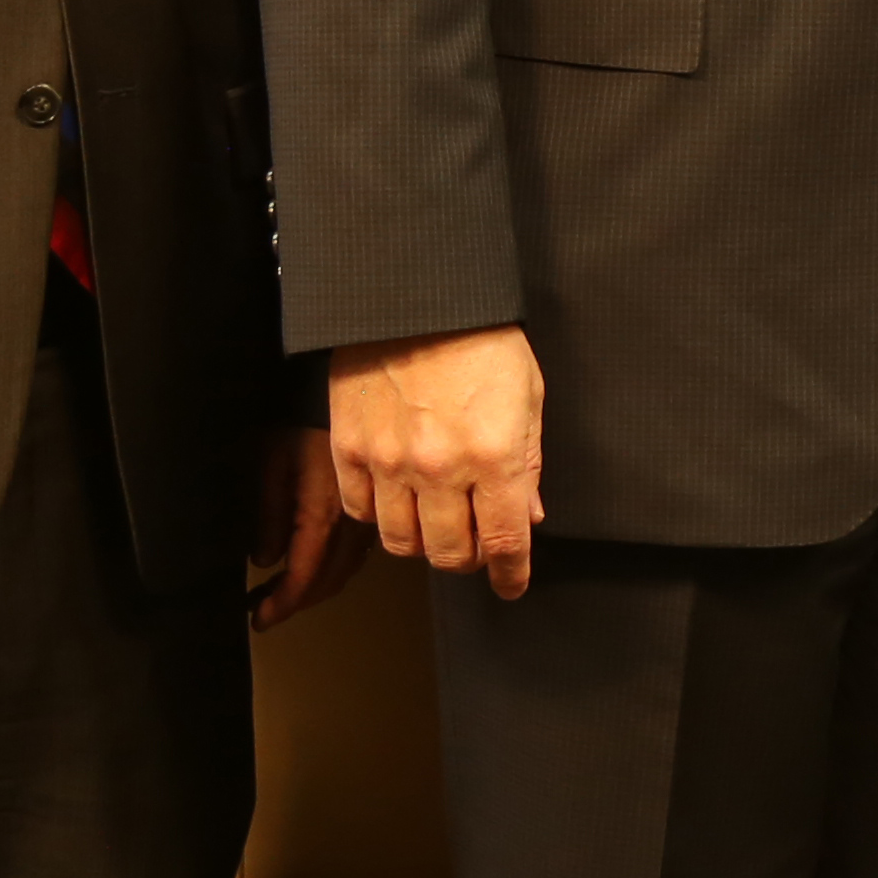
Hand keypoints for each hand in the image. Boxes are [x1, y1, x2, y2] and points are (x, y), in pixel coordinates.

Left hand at [252, 423, 374, 628]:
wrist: (351, 391)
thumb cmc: (303, 421)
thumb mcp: (272, 464)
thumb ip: (268, 515)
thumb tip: (264, 559)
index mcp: (323, 515)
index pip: (303, 578)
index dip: (281, 604)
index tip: (259, 619)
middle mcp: (352, 525)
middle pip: (327, 582)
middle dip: (295, 602)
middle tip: (263, 609)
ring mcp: (367, 518)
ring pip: (344, 571)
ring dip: (314, 588)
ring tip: (282, 590)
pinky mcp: (373, 508)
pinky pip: (356, 553)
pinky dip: (332, 569)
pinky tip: (313, 563)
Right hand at [332, 324, 547, 597]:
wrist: (414, 294)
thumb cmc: (479, 336)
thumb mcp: (527, 395)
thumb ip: (527, 463)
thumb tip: (527, 516)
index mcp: (494, 456)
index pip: (503, 542)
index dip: (511, 573)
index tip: (512, 583)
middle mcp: (440, 468)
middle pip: (449, 554)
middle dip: (468, 557)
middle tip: (473, 539)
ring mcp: (389, 462)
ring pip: (401, 542)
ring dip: (422, 540)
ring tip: (433, 516)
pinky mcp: (350, 448)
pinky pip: (361, 510)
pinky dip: (379, 512)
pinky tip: (395, 493)